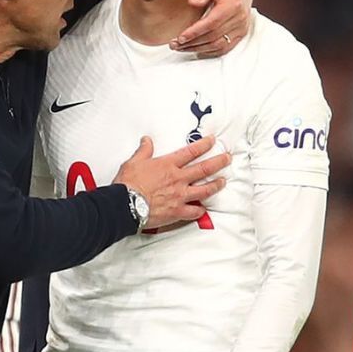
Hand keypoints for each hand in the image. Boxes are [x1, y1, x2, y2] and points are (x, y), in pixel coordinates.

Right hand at [115, 135, 230, 229]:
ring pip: (204, 190)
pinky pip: (194, 211)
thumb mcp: (134, 162)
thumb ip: (144, 150)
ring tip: (223, 181)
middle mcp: (178, 179)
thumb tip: (147, 140)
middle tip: (228, 158)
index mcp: (168, 165)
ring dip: (216, 185)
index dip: (204, 145)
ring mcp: (180, 196)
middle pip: (204, 168)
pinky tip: (204, 209)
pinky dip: (200, 211)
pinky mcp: (177, 211)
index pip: (191, 152)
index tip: (213, 141)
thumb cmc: (128, 184)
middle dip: (218, 162)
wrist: (125, 204)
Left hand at [170, 0, 254, 56]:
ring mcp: (242, 27)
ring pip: (219, 45)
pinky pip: (226, 47)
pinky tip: (197, 49)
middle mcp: (240, 18)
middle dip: (192, 43)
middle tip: (174, 45)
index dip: (195, 33)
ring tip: (182, 48)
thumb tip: (192, 3)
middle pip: (214, 37)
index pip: (212, 24)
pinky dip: (211, 51)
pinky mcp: (242, 32)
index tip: (180, 38)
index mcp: (233, 5)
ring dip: (199, 49)